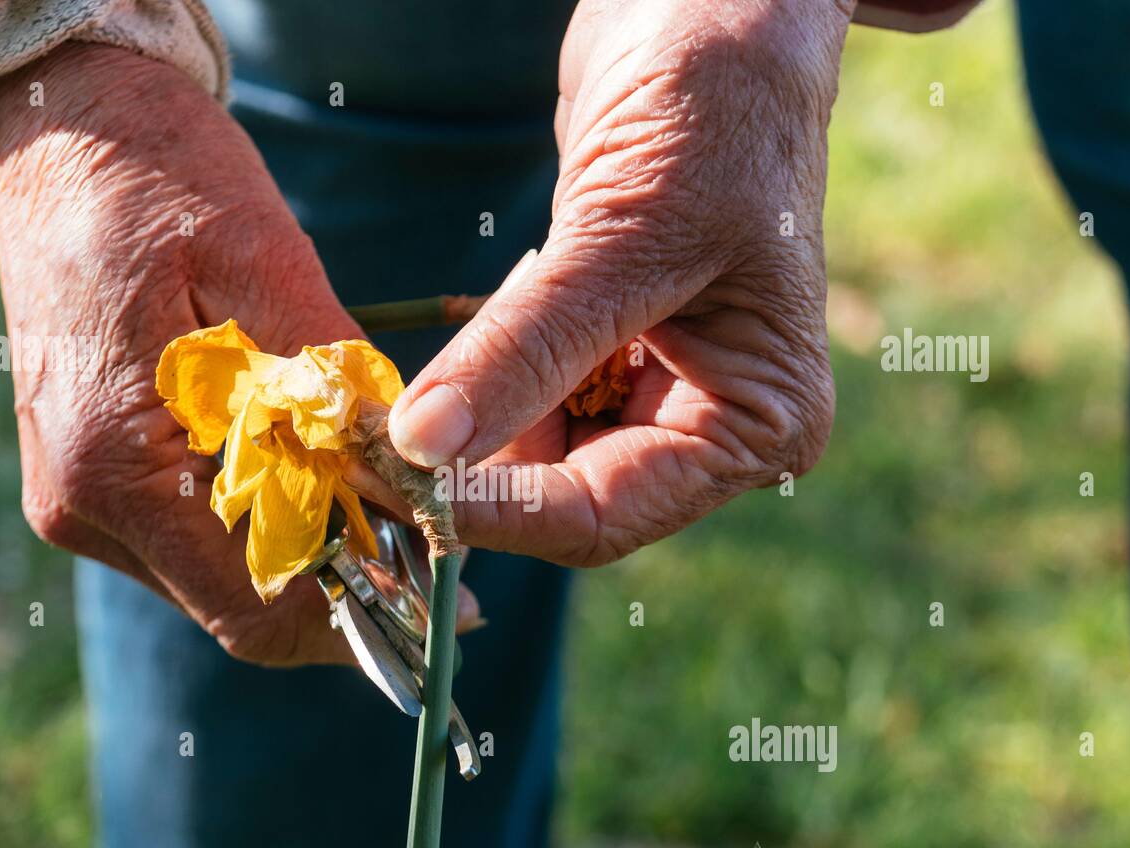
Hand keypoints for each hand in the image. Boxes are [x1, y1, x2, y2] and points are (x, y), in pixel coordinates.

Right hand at [0, 43, 476, 665]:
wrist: (61, 123)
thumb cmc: (163, 178)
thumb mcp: (271, 271)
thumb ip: (337, 396)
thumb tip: (412, 488)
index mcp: (117, 465)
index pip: (255, 608)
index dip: (358, 617)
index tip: (439, 597)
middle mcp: (84, 506)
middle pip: (240, 606)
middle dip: (342, 589)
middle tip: (427, 553)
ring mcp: (77, 497)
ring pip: (220, 576)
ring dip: (306, 555)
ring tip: (379, 504)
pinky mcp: (88, 477)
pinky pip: (193, 534)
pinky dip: (264, 521)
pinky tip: (313, 474)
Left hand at [377, 0, 851, 565]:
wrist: (712, 12)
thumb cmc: (717, 107)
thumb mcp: (625, 235)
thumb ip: (525, 350)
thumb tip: (424, 444)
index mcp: (755, 423)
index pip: (607, 515)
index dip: (501, 511)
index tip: (403, 485)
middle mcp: (706, 427)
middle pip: (561, 497)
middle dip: (470, 471)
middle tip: (375, 439)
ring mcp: (650, 392)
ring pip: (527, 455)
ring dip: (462, 425)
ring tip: (409, 384)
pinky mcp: (598, 353)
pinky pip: (518, 397)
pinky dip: (474, 380)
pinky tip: (466, 338)